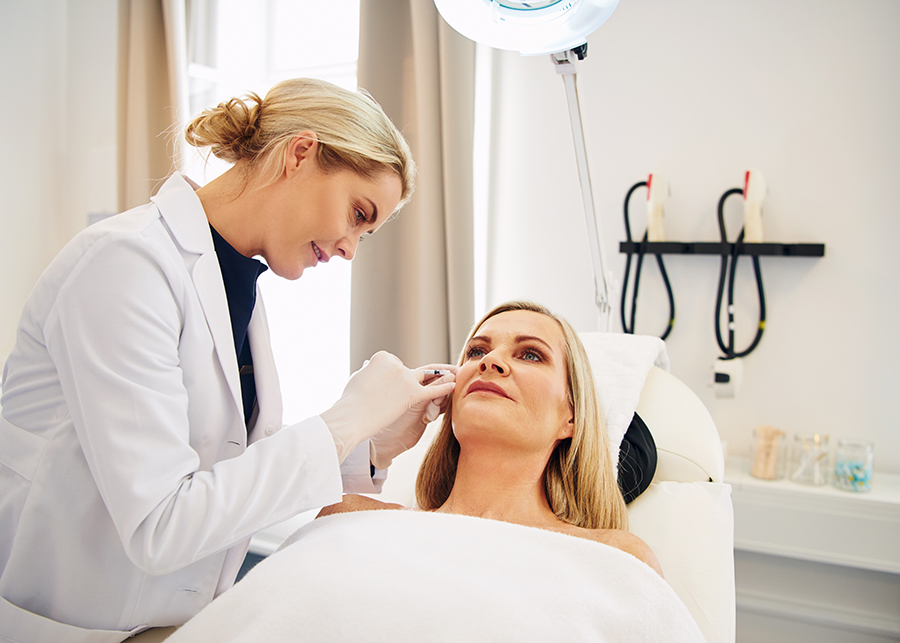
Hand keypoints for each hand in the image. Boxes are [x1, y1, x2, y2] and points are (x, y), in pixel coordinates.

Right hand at [320, 352, 455, 463]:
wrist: (352, 417)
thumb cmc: (351, 401)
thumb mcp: (357, 379)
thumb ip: (368, 371)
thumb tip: (368, 365)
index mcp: (382, 358)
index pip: (397, 365)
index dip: (403, 375)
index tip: (408, 381)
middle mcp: (396, 365)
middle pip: (416, 370)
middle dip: (432, 371)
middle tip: (447, 369)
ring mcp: (406, 378)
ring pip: (427, 378)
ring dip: (443, 376)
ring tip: (454, 375)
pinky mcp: (413, 394)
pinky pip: (433, 391)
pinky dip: (444, 387)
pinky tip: (453, 384)